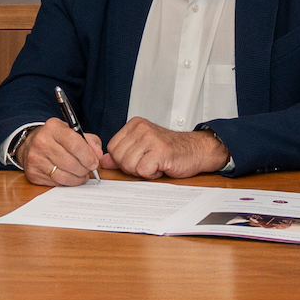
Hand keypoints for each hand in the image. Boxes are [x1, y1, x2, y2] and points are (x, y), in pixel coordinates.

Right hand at [14, 117, 102, 186]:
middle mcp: (41, 142)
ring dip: (77, 178)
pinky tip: (69, 177)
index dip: (88, 156)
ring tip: (81, 175)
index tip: (94, 162)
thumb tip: (98, 155)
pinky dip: (66, 182)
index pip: (75, 144)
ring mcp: (35, 158)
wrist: (30, 144)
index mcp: (52, 127)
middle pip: (70, 162)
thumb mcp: (72, 132)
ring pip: (63, 176)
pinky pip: (55, 182)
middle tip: (88, 169)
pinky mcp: (33, 173)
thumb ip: (90, 141)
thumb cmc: (56, 138)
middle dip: (84, 169)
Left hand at [102, 117, 228, 179]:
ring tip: (156, 163)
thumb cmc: (170, 150)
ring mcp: (150, 138)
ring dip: (143, 171)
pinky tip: (162, 167)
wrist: (196, 151)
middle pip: (118, 157)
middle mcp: (141, 128)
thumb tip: (103, 161)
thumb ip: (122, 153)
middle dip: (132, 167)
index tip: (138, 159)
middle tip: (148, 163)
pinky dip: (152, 174)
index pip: (112, 148)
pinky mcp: (160, 151)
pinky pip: (143, 171)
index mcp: (135, 124)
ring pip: (129, 165)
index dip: (122, 160)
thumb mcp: (143, 148)